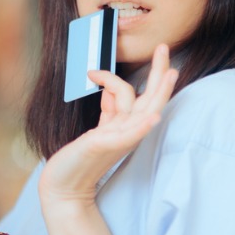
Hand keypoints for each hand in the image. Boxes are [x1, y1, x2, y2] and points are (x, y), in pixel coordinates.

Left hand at [39, 44, 177, 210]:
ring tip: (170, 73)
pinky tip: (153, 117)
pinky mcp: (106, 147)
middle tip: (165, 47)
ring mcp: (119, 140)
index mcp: (125, 126)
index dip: (152, 74)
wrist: (64, 186)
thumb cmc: (80, 158)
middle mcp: (127, 131)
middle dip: (160, 73)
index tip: (157, 51)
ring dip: (158, 92)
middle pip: (151, 99)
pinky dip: (142, 125)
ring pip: (144, 111)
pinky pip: (129, 135)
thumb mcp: (98, 129)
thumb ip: (108, 109)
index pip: (144, 96)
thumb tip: (111, 89)